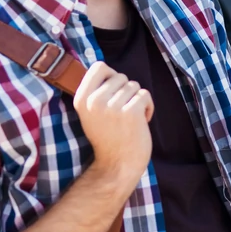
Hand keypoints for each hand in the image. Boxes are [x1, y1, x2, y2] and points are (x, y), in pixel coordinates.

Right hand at [75, 61, 153, 188]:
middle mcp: (94, 101)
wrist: (118, 165)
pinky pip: (145, 95)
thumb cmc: (108, 138)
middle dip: (126, 91)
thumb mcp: (90, 114)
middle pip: (120, 76)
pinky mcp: (131, 112)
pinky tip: (142, 121)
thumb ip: (96, 93)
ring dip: (137, 100)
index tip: (114, 90)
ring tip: (131, 118)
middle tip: (123, 111)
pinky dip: (148, 106)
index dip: (111, 75)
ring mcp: (113, 106)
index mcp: (81, 99)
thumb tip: (108, 70)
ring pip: (134, 86)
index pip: (98, 67)